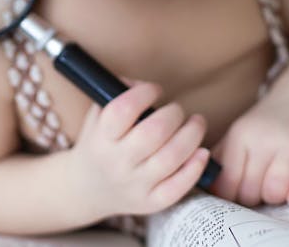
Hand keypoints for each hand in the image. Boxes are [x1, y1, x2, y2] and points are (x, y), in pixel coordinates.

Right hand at [67, 82, 210, 218]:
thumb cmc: (99, 143)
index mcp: (101, 138)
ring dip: (192, 134)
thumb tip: (145, 86)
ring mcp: (134, 185)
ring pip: (172, 157)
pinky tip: (202, 152)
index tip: (155, 90)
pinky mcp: (150, 202)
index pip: (123, 110)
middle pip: (154, 132)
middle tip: (177, 110)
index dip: (145, 93)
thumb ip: (118, 94)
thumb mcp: (97, 116)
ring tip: (196, 123)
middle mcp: (116, 163)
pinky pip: (179, 186)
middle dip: (174, 113)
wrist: (86, 188)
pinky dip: (196, 166)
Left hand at [209, 94, 288, 206]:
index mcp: (241, 135)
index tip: (239, 195)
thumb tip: (206, 188)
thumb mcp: (239, 134)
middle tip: (260, 192)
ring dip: (277, 199)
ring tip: (278, 190)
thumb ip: (221, 159)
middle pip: (251, 191)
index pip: (227, 183)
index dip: (232, 197)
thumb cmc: (267, 125)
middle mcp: (265, 137)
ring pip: (277, 190)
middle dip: (255, 200)